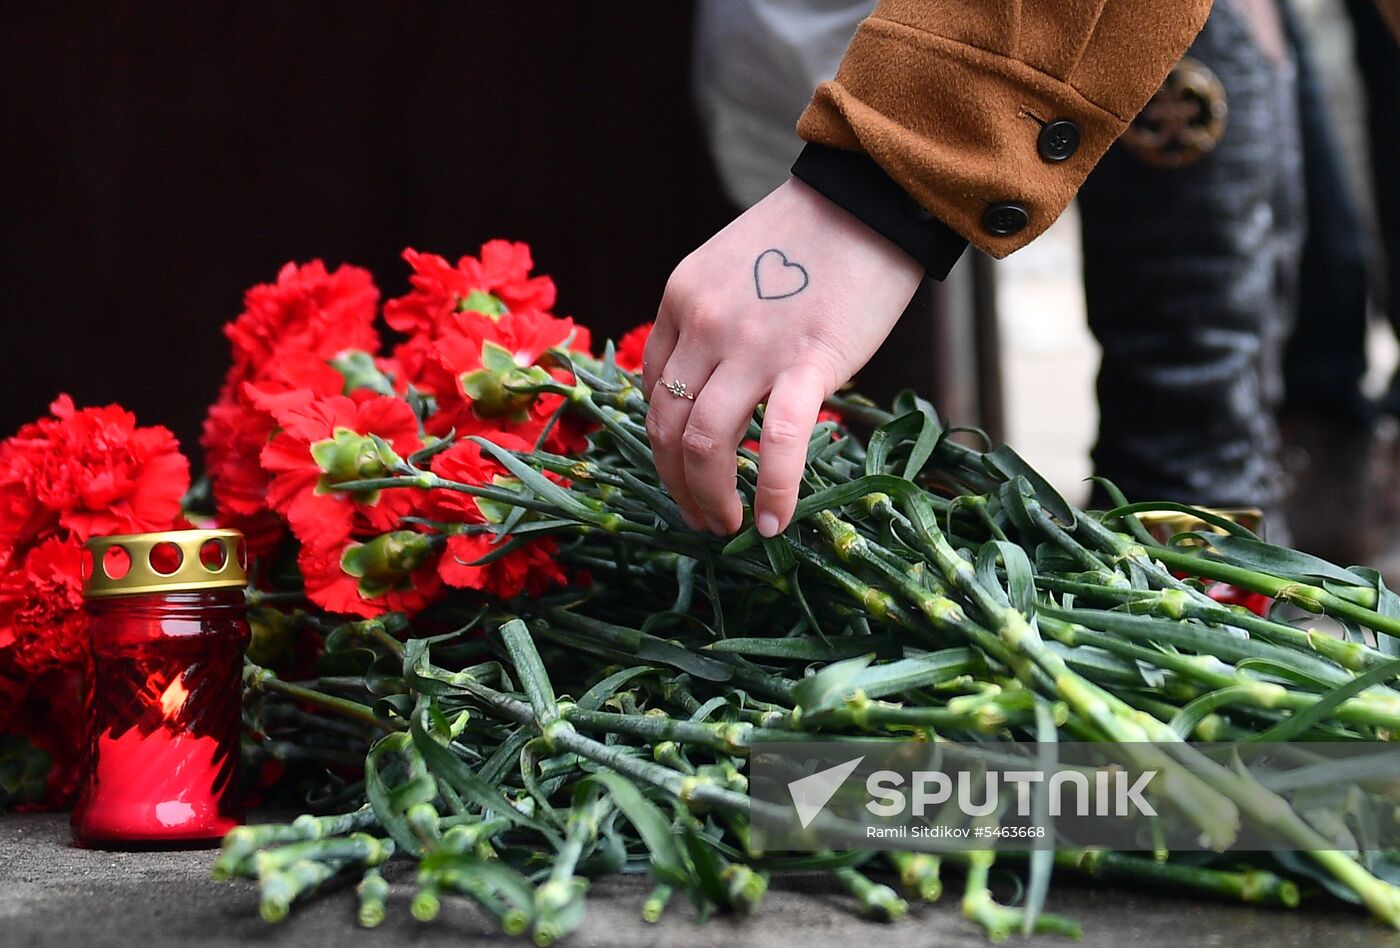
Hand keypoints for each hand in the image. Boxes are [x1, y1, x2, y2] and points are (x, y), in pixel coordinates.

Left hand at [643, 176, 922, 536]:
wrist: (869, 200)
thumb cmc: (810, 237)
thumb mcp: (732, 269)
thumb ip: (711, 321)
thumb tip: (712, 385)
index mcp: (680, 302)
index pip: (654, 390)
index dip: (663, 444)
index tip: (683, 472)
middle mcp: (702, 325)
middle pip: (667, 426)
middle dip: (677, 484)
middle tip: (699, 517)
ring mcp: (750, 345)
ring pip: (705, 443)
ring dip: (708, 498)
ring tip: (727, 526)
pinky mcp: (806, 362)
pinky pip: (777, 442)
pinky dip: (772, 491)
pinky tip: (774, 522)